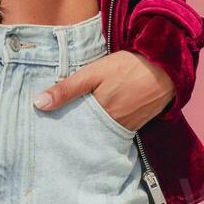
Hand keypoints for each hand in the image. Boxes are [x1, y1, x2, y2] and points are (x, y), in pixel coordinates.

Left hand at [31, 50, 175, 131]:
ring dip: (86, 132)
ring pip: (99, 135)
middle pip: (85, 137)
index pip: (71, 131)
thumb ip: (67, 88)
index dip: (58, 132)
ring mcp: (125, 129)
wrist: (165, 68)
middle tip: (53, 135)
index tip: (44, 132)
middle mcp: (112, 128)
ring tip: (69, 129)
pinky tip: (94, 122)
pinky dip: (102, 129)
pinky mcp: (135, 126)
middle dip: (71, 136)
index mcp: (99, 116)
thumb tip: (38, 104)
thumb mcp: (93, 73)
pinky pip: (113, 132)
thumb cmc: (128, 67)